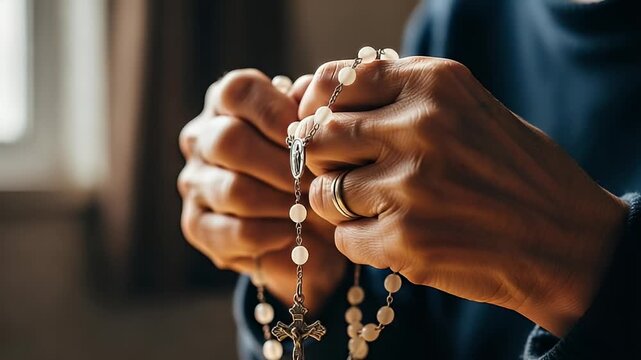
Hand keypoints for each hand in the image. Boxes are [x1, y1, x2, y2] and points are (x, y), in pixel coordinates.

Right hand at [178, 69, 345, 311]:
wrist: (310, 227)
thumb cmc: (313, 167)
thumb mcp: (318, 135)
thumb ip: (312, 110)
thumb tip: (307, 92)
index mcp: (227, 102)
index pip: (237, 91)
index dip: (275, 112)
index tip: (310, 137)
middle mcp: (201, 137)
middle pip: (228, 140)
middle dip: (283, 165)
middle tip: (317, 182)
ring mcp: (194, 182)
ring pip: (233, 190)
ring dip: (281, 202)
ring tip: (309, 208)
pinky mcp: (197, 225)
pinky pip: (234, 231)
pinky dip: (271, 234)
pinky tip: (291, 232)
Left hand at [296, 57, 628, 335]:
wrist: (565, 241)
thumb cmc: (510, 172)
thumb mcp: (465, 109)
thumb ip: (397, 98)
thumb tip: (314, 100)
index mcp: (434, 84)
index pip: (336, 83)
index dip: (318, 109)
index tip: (321, 127)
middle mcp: (419, 127)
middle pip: (318, 138)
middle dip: (325, 161)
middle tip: (349, 174)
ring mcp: (410, 186)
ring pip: (322, 193)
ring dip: (341, 206)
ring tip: (380, 210)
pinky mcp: (405, 241)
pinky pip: (343, 238)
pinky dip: (361, 242)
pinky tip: (398, 238)